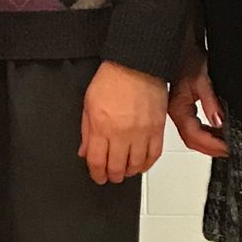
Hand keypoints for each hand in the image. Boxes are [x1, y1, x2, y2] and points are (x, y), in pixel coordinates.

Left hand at [80, 62, 166, 183]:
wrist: (136, 64)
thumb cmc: (111, 79)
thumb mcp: (88, 104)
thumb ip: (86, 131)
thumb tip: (85, 151)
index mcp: (101, 127)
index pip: (97, 161)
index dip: (96, 174)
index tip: (97, 176)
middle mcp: (121, 133)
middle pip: (116, 167)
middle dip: (112, 176)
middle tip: (111, 176)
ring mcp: (141, 132)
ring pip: (136, 165)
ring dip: (129, 172)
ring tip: (125, 171)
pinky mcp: (157, 129)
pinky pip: (154, 155)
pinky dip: (147, 164)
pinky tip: (141, 164)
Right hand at [166, 51, 228, 157]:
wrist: (180, 42)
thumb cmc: (188, 55)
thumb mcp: (202, 79)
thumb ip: (210, 102)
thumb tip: (219, 121)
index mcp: (177, 108)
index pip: (194, 136)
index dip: (211, 146)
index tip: (227, 149)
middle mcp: (175, 112)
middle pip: (192, 140)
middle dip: (210, 148)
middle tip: (229, 150)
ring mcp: (178, 110)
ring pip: (192, 134)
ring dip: (209, 140)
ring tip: (225, 141)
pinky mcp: (183, 105)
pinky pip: (192, 125)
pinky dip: (206, 131)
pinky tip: (216, 129)